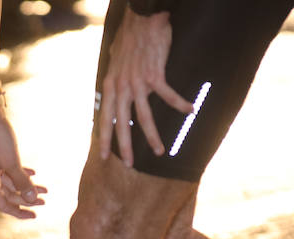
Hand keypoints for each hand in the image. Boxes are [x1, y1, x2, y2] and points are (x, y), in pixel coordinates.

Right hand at [0, 95, 46, 218]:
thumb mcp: (12, 162)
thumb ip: (22, 181)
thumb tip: (32, 200)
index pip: (4, 205)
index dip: (19, 212)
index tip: (35, 216)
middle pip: (9, 194)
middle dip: (27, 199)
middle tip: (44, 201)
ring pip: (10, 182)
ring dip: (27, 186)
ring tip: (44, 189)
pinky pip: (8, 170)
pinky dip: (21, 174)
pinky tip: (33, 172)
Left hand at [99, 10, 192, 165]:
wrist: (142, 18)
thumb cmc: (131, 36)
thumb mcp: (115, 60)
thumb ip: (115, 75)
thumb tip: (114, 83)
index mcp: (110, 86)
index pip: (106, 118)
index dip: (104, 138)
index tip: (103, 156)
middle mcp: (121, 87)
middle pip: (122, 124)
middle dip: (125, 147)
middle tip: (129, 164)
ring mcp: (137, 83)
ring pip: (143, 117)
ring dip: (152, 136)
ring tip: (160, 151)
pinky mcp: (154, 75)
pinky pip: (168, 95)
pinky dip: (180, 104)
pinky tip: (190, 111)